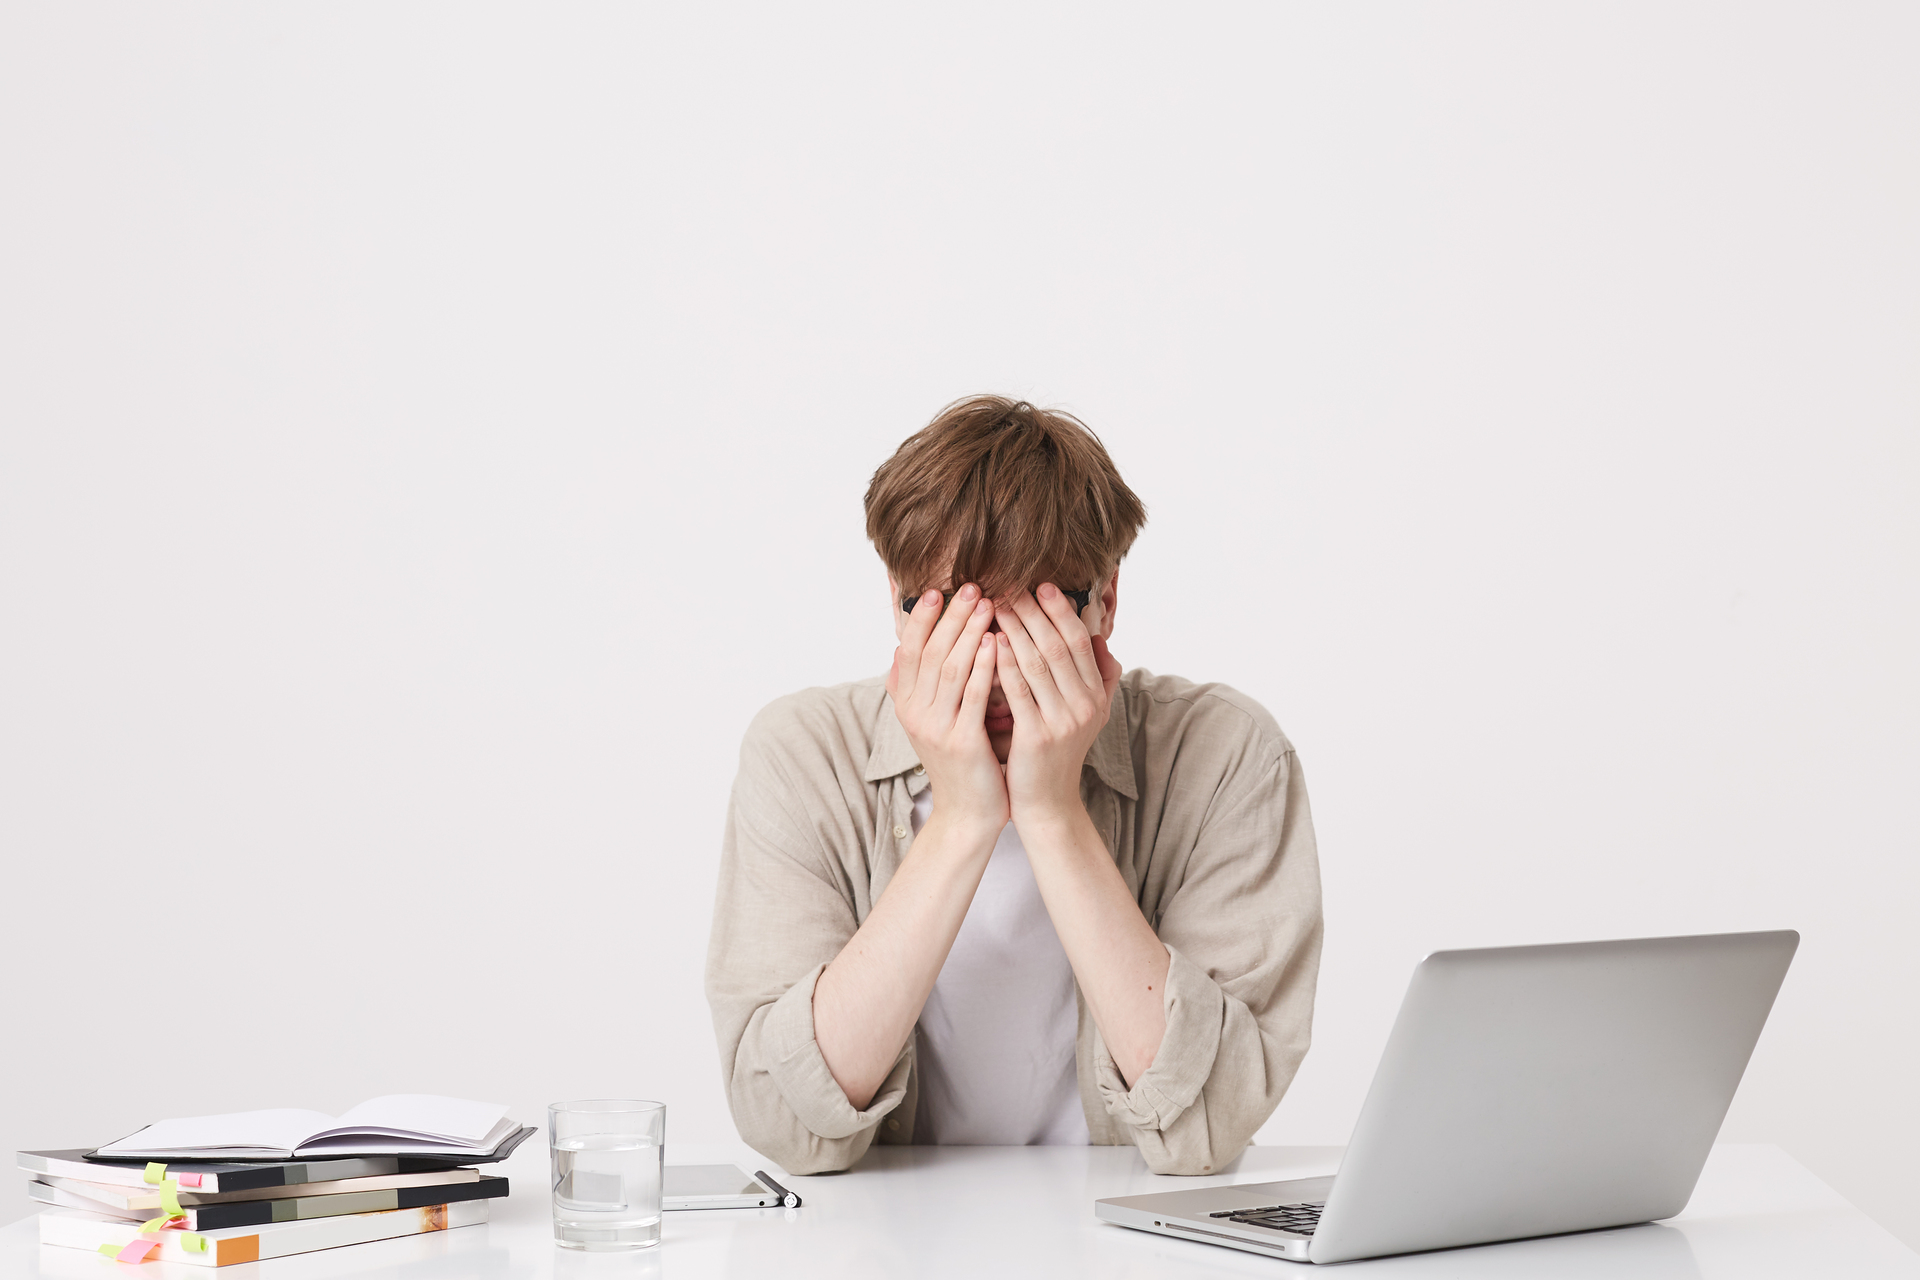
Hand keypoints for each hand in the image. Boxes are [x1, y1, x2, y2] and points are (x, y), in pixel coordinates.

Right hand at [887, 584, 1007, 837]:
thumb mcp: (931, 720)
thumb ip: (916, 686)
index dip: (921, 618)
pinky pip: (972, 696)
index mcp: (906, 703)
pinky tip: (995, 644)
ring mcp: (936, 728)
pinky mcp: (960, 742)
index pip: (909, 649)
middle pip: (931, 652)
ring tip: (987, 605)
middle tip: (971, 587)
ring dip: (969, 633)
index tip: (937, 590)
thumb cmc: (958, 761)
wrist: (967, 812)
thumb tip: (899, 648)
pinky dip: (983, 667)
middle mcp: (914, 713)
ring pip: (950, 668)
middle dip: (951, 617)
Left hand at [993, 585, 1122, 822]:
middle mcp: (1085, 706)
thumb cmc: (1057, 752)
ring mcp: (1063, 722)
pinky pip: (1018, 690)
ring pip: (1037, 663)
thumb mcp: (1087, 715)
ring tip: (995, 606)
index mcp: (1096, 696)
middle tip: (1010, 586)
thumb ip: (1096, 678)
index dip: (1062, 611)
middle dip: (1034, 613)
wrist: (1047, 803)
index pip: (1080, 642)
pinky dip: (1004, 662)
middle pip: (1058, 646)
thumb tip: (1100, 639)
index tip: (1042, 585)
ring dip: (1015, 630)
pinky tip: (990, 642)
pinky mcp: (1037, 737)